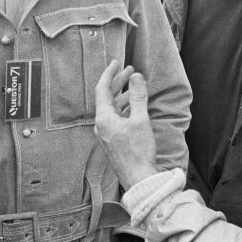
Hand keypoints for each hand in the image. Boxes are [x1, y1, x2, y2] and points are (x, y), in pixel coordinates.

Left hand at [94, 60, 157, 188]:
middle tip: (129, 70)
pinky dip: (124, 108)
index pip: (102, 89)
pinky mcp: (113, 141)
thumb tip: (136, 77)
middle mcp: (101, 125)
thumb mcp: (140, 120)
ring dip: (123, 95)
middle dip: (118, 82)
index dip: (109, 73)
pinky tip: (134, 106)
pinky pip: (116, 118)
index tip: (116, 62)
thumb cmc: (139, 151)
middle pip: (107, 98)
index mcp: (103, 118)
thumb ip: (138, 96)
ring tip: (135, 86)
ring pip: (112, 108)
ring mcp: (106, 134)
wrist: (139, 179)